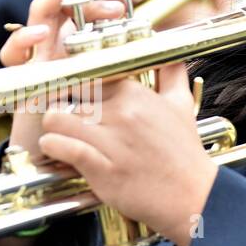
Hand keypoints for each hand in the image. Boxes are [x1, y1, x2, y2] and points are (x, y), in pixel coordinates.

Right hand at [0, 0, 125, 162]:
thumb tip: (153, 30)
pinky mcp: (23, 78)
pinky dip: (26, 40)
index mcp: (66, 35)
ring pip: (37, 10)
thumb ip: (125, 54)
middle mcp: (47, 40)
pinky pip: (16, 52)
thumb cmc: (87, 122)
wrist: (57, 157)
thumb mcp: (112, 79)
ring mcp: (34, 57)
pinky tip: (43, 35)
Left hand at [39, 61, 216, 245]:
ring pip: (57, 119)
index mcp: (135, 94)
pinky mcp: (102, 168)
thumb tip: (172, 49)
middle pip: (66, 96)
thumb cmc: (183, 153)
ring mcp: (112, 141)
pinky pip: (64, 147)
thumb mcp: (182, 105)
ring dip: (52, 127)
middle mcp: (122, 113)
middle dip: (58, 106)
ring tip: (56, 134)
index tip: (68, 94)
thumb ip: (172, 73)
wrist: (193, 196)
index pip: (87, 75)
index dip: (73, 85)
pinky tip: (55, 149)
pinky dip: (52, 147)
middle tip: (59, 117)